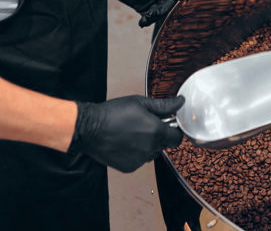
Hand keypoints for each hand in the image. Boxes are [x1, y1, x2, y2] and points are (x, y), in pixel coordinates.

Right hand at [68, 95, 183, 172]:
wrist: (90, 128)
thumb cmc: (113, 113)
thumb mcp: (140, 103)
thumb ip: (164, 105)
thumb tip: (180, 102)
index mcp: (156, 131)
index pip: (177, 138)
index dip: (175, 130)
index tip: (168, 125)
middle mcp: (150, 148)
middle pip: (164, 145)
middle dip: (159, 135)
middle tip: (146, 125)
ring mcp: (139, 160)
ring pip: (152, 153)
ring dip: (148, 145)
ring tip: (133, 132)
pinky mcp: (129, 167)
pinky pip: (140, 160)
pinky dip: (136, 153)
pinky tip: (125, 142)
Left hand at [101, 0, 184, 26]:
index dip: (169, 5)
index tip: (160, 10)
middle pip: (165, 6)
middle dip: (159, 12)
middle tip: (151, 15)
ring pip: (157, 12)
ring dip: (153, 18)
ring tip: (145, 19)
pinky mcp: (139, 5)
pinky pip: (147, 15)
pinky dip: (146, 20)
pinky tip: (142, 23)